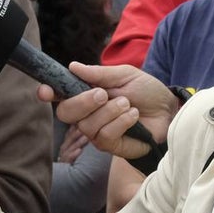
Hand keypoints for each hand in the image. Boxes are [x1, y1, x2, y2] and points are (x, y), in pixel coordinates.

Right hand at [38, 63, 178, 158]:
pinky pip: (105, 136)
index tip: (45, 91)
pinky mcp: (110, 146)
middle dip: (83, 101)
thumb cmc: (146, 91)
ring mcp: (97, 132)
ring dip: (110, 111)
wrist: (168, 110)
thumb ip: (99, 74)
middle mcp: (86, 114)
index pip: (59, 95)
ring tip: (127, 104)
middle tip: (103, 94)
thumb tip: (73, 67)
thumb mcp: (124, 75)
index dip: (48, 93)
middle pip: (66, 113)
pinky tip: (133, 116)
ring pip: (87, 125)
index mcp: (85, 94)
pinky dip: (120, 122)